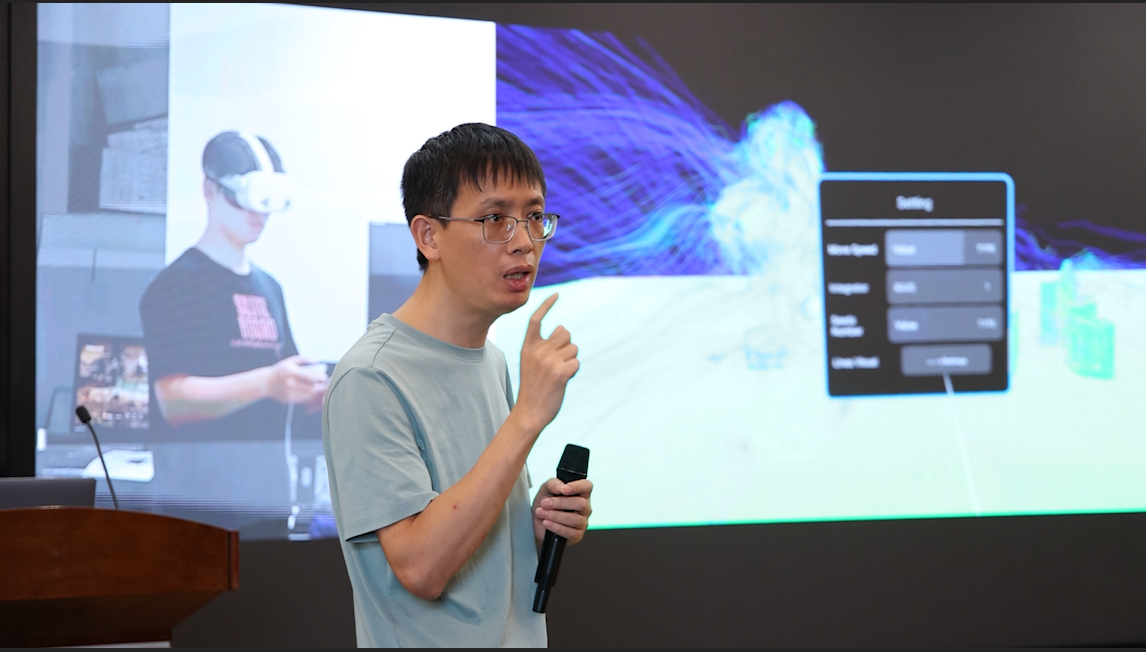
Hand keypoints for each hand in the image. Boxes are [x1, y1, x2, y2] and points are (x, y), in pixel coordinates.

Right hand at [265, 355, 327, 403]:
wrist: (266, 383)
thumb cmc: (281, 370)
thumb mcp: (291, 361)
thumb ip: (304, 359)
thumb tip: (317, 360)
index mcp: (291, 372)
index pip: (310, 376)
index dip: (320, 377)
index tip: (325, 376)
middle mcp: (290, 383)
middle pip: (311, 387)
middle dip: (321, 386)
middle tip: (326, 383)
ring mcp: (289, 393)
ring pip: (309, 395)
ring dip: (317, 392)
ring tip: (321, 387)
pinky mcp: (289, 400)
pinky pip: (304, 399)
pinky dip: (310, 395)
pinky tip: (313, 391)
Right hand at [514, 294, 578, 431]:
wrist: (529, 412)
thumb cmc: (534, 387)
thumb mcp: (531, 363)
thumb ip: (544, 345)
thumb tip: (562, 328)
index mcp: (528, 347)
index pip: (536, 319)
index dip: (546, 305)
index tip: (557, 294)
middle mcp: (538, 350)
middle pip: (565, 333)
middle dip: (567, 346)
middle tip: (558, 363)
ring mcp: (549, 361)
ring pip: (573, 347)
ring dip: (571, 359)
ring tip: (559, 374)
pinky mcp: (561, 372)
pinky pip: (577, 362)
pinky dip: (574, 370)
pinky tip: (564, 380)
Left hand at [533, 477, 592, 544]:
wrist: (535, 521)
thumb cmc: (544, 503)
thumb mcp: (546, 489)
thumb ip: (553, 484)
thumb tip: (560, 487)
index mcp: (580, 493)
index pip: (587, 486)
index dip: (577, 487)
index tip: (563, 489)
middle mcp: (584, 507)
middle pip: (580, 504)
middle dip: (560, 503)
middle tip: (545, 503)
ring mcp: (582, 522)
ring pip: (575, 519)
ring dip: (555, 515)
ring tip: (542, 513)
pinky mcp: (576, 536)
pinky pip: (570, 533)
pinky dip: (556, 527)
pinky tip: (546, 523)